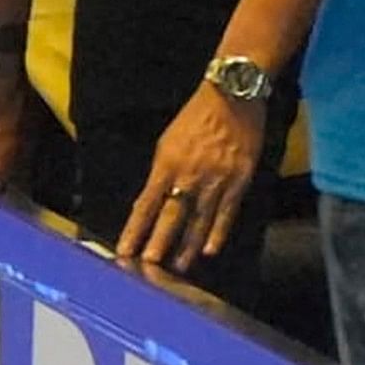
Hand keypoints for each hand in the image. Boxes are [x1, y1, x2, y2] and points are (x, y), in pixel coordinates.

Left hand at [115, 84, 266, 272]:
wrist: (231, 97)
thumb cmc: (194, 118)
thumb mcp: (166, 142)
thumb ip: (160, 173)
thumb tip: (152, 201)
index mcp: (166, 165)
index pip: (146, 204)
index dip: (135, 228)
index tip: (125, 249)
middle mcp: (188, 176)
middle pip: (171, 216)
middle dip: (158, 242)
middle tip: (148, 265)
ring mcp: (215, 180)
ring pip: (198, 219)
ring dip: (187, 245)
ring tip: (178, 267)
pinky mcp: (238, 180)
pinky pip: (226, 212)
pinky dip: (217, 232)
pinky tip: (209, 249)